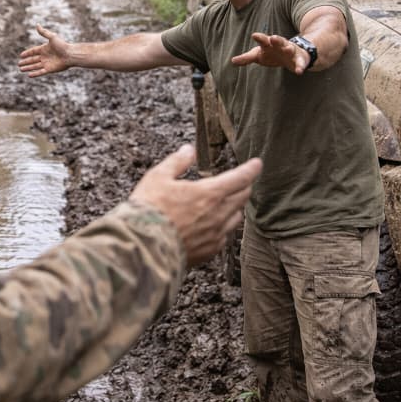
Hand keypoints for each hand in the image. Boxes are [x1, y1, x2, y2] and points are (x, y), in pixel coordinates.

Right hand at [18, 24, 71, 76]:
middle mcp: (45, 56)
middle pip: (33, 60)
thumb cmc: (62, 45)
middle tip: (19, 64)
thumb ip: (44, 32)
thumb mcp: (52, 37)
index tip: (21, 55)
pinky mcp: (50, 69)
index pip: (33, 51)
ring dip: (28, 68)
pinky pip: (40, 72)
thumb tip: (37, 25)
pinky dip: (35, 74)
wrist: (70, 54)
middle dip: (26, 62)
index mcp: (44, 49)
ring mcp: (47, 63)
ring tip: (21, 69)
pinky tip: (29, 75)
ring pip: (35, 66)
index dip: (27, 53)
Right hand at [130, 145, 260, 266]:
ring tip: (228, 202)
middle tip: (242, 181)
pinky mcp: (209, 251)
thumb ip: (177, 162)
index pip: (239, 178)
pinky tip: (214, 225)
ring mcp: (215, 235)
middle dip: (244, 186)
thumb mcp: (158, 177)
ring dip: (234, 207)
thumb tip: (188, 150)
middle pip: (242, 197)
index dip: (251, 169)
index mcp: (209, 193)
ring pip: (235, 218)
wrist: (144, 246)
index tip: (257, 164)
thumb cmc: (149, 209)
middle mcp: (218, 214)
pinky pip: (224, 236)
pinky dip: (223, 226)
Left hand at [231, 32, 309, 73]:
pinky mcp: (299, 59)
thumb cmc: (271, 53)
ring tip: (289, 49)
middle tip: (273, 38)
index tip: (254, 35)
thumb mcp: (258, 55)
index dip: (259, 38)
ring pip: (291, 49)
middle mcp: (280, 45)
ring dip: (290, 49)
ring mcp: (291, 51)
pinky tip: (299, 71)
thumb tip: (232, 61)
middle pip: (278, 41)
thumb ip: (246, 58)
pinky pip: (300, 63)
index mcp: (269, 44)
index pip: (263, 40)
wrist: (292, 54)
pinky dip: (300, 66)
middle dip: (276, 39)